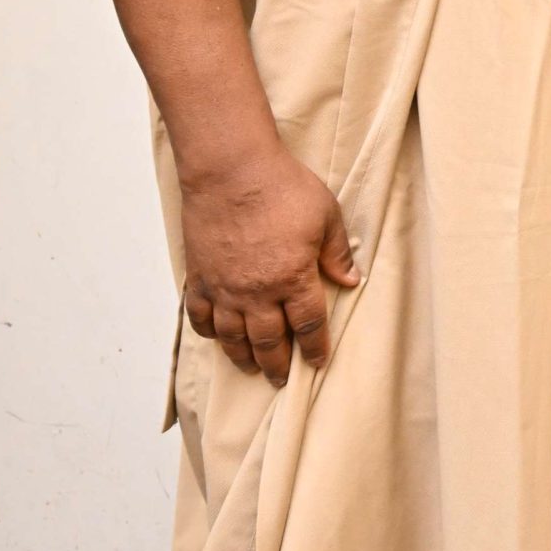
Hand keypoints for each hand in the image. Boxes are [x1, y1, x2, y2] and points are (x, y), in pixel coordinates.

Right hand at [178, 142, 358, 386]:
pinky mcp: (199, 277)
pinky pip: (200, 316)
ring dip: (243, 357)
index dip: (315, 347)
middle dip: (277, 364)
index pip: (308, 324)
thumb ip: (337, 253)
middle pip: (268, 341)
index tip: (319, 361)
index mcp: (293, 278)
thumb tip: (352, 280)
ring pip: (232, 336)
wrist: (232, 171)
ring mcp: (223, 287)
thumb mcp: (326, 216)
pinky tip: (217, 337)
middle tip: (282, 379)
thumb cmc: (282, 188)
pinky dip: (208, 331)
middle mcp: (256, 292)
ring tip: (252, 369)